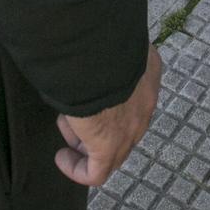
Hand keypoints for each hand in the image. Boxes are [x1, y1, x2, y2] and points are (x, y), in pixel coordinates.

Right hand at [56, 45, 161, 186]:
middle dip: (98, 122)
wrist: (97, 49)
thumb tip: (88, 42)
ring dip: (85, 140)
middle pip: (123, 124)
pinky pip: (96, 172)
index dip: (110, 99)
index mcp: (148, 71)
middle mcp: (145, 102)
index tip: (88, 93)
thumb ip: (105, 47)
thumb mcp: (107, 37)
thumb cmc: (97, 36)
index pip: (135, 95)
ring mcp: (131, 128)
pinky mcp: (110, 147)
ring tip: (65, 123)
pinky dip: (78, 169)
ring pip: (110, 148)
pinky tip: (62, 157)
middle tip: (75, 112)